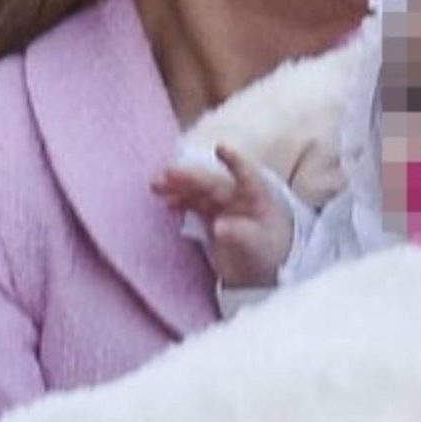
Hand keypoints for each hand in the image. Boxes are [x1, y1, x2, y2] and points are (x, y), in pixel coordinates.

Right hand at [153, 143, 294, 289]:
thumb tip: (219, 227)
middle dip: (191, 177)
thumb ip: (239, 235)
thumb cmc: (264, 256)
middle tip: (167, 173)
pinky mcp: (212, 217)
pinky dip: (180, 201)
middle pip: (213, 183)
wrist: (258, 273)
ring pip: (199, 191)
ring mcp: (224, 206)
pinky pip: (194, 204)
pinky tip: (167, 202)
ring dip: (179, 187)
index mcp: (257, 198)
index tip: (220, 148)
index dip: (234, 161)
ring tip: (156, 185)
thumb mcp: (255, 248)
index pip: (246, 175)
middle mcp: (239, 197)